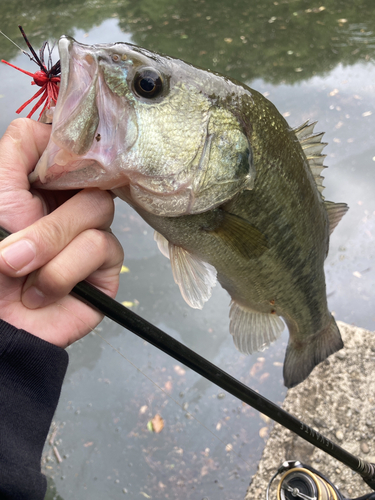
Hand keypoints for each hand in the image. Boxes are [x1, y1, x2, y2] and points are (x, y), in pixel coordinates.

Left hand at [0, 118, 123, 346]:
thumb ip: (13, 156)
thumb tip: (41, 127)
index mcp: (43, 187)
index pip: (72, 150)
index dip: (65, 154)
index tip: (44, 176)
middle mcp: (71, 206)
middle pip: (91, 178)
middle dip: (46, 218)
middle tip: (11, 251)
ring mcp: (91, 235)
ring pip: (98, 211)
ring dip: (50, 246)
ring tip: (21, 274)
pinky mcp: (106, 266)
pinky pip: (102, 247)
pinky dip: (64, 271)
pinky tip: (43, 291)